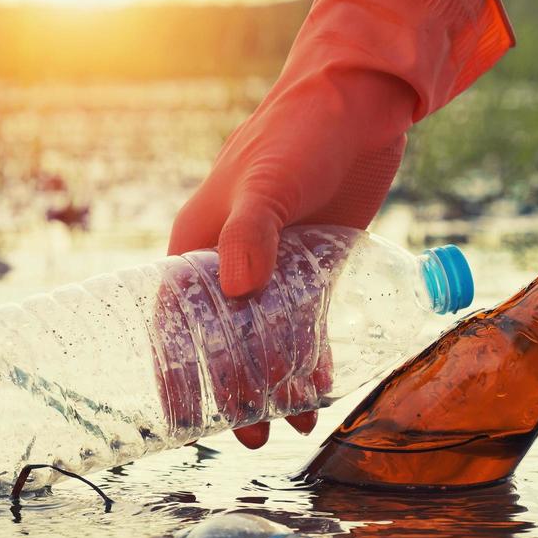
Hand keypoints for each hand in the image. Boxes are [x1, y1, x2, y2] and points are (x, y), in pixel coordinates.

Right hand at [170, 0, 511, 445]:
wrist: (360, 101)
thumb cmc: (300, 132)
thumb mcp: (269, 181)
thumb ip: (251, 234)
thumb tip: (238, 288)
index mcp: (199, 242)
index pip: (177, 320)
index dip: (176, 371)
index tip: (182, 421)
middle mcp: (231, 261)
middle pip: (224, 339)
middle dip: (235, 389)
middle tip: (253, 436)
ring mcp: (275, 265)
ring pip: (267, 339)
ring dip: (276, 382)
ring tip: (293, 425)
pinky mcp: (316, 265)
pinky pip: (306, 323)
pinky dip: (310, 357)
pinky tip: (320, 390)